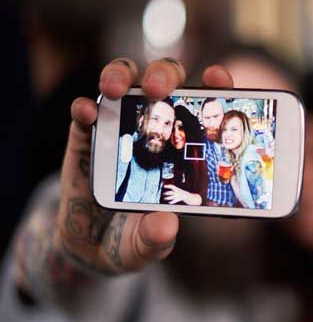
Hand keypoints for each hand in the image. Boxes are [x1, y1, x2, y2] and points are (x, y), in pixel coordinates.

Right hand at [57, 58, 232, 274]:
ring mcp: (120, 129)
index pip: (204, 107)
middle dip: (164, 75)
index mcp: (185, 149)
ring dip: (121, 76)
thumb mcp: (147, 245)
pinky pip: (85, 114)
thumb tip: (166, 226)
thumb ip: (156, 239)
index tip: (217, 78)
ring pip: (124, 83)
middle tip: (159, 90)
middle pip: (164, 83)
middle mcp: (155, 130)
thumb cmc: (134, 238)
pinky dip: (85, 108)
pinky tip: (87, 112)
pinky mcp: (86, 138)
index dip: (214, 87)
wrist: (91, 246)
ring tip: (115, 90)